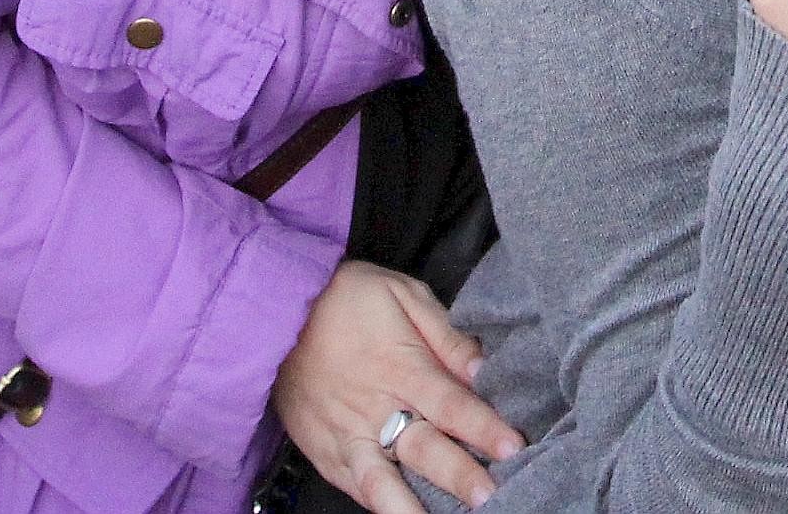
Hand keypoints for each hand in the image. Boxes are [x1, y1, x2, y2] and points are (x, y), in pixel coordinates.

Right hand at [274, 261, 523, 513]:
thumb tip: (481, 367)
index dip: (484, 428)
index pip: (450, 404)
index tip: (513, 447)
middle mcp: (373, 407)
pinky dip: (375, 504)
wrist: (274, 312)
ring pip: (380, 482)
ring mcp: (344, 434)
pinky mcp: (322, 450)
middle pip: (423, 449)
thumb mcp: (403, 295)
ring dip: (410, 506)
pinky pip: (352, 485)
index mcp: (399, 366)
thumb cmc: (346, 297)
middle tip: (490, 496)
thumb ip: (444, 335)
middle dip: (459, 476)